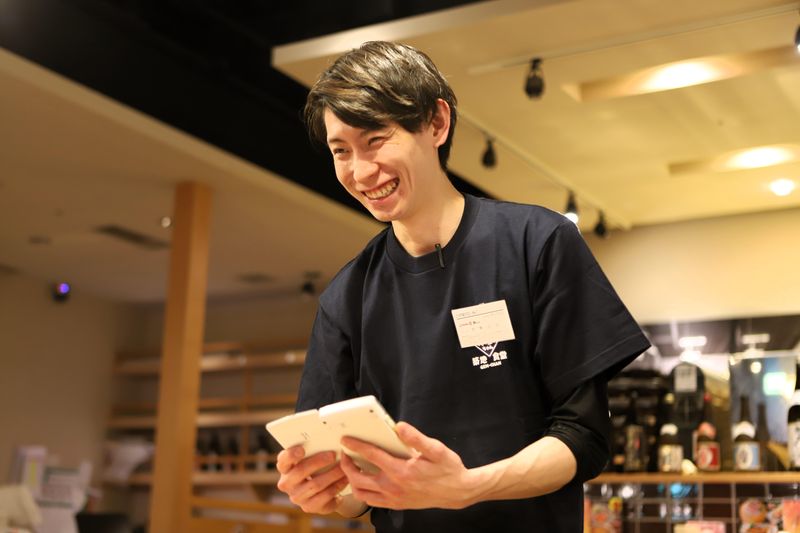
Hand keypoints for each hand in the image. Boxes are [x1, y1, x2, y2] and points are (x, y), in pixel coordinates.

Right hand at [275, 446, 349, 513]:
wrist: (323, 489)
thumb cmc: (317, 466)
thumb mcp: (312, 456)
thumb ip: (314, 448)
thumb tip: (328, 439)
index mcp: (285, 467)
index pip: (283, 460)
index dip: (291, 455)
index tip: (302, 449)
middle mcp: (287, 483)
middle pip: (300, 472)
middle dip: (318, 462)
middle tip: (333, 454)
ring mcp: (297, 497)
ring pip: (315, 484)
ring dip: (332, 474)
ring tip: (344, 466)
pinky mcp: (309, 507)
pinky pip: (324, 496)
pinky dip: (337, 486)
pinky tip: (346, 479)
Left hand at [339, 421, 475, 509]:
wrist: (458, 492)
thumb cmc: (448, 469)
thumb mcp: (436, 449)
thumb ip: (416, 438)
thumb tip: (399, 426)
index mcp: (401, 471)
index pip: (371, 456)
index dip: (356, 445)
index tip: (346, 439)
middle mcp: (394, 487)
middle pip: (358, 477)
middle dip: (347, 465)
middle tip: (344, 454)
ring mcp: (394, 499)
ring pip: (362, 493)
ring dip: (352, 480)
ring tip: (351, 468)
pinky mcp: (396, 505)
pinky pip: (371, 502)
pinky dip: (363, 492)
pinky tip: (365, 481)